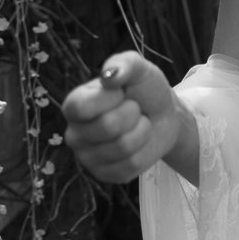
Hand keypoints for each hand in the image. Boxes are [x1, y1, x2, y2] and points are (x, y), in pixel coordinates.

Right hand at [62, 51, 186, 182]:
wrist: (164, 116)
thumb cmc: (145, 90)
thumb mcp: (139, 69)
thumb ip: (124, 64)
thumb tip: (109, 75)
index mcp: (74, 105)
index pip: (81, 106)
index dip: (110, 98)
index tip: (121, 91)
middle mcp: (74, 134)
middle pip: (107, 127)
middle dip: (133, 113)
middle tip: (134, 109)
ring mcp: (88, 158)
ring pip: (122, 147)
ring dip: (141, 131)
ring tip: (138, 124)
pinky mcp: (106, 175)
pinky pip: (130, 165)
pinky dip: (144, 150)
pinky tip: (139, 143)